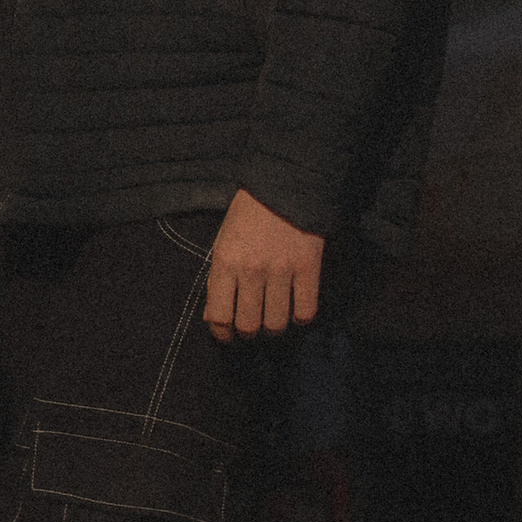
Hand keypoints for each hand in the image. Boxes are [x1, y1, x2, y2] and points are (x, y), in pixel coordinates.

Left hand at [202, 188, 323, 341]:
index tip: (227, 335)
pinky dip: (300, 317)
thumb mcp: (222, 243)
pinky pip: (305, 312)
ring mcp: (282, 271)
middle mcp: (252, 270)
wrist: (284, 185)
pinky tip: (295, 308)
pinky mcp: (308, 269)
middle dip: (248, 333)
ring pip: (276, 324)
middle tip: (252, 325)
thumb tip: (213, 318)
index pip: (219, 317)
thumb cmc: (247, 216)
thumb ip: (217, 281)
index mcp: (225, 262)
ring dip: (273, 327)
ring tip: (273, 317)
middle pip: (249, 326)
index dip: (222, 334)